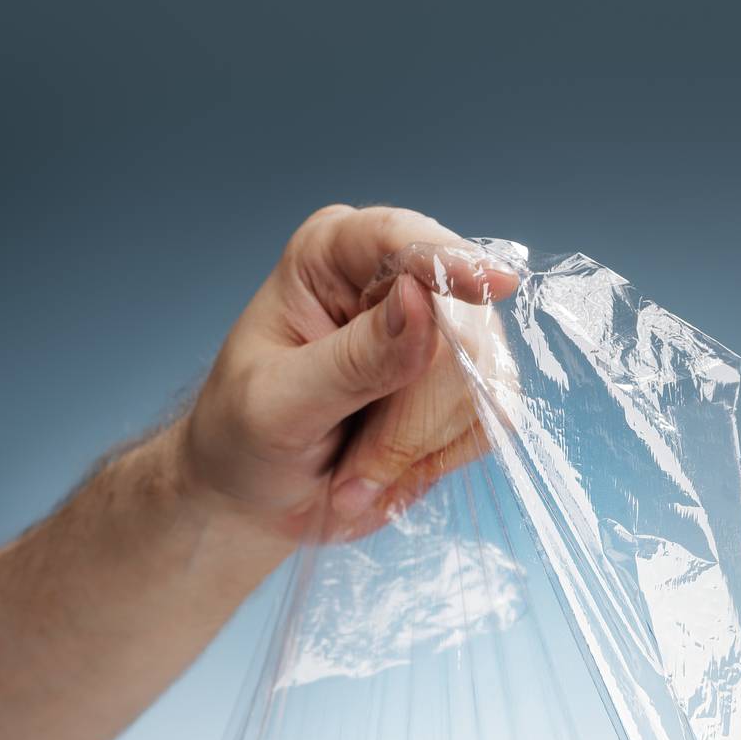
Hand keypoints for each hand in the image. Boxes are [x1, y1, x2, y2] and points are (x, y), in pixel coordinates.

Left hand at [178, 205, 519, 545]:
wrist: (259, 500)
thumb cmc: (246, 439)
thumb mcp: (279, 402)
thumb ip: (351, 360)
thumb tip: (420, 301)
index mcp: (333, 256)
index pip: (403, 239)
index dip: (451, 262)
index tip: (494, 285)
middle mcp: (394, 281)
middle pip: (460, 327)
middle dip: (414, 416)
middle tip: (353, 472)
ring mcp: (438, 333)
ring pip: (485, 380)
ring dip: (422, 447)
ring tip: (357, 476)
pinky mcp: (464, 387)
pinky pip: (494, 418)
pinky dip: (443, 459)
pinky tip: (390, 474)